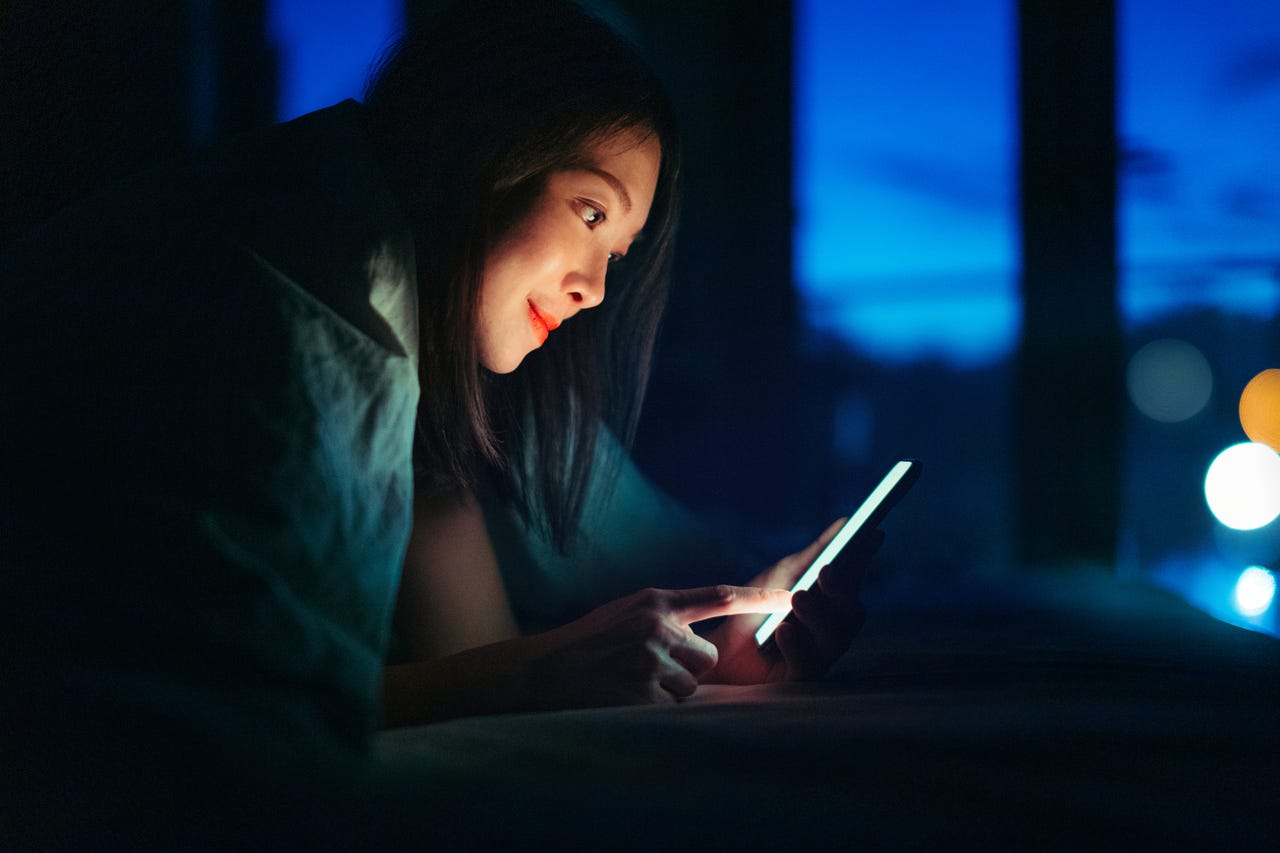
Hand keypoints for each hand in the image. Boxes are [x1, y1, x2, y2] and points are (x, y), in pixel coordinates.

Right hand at [520, 585, 790, 708]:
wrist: (539, 673)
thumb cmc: (582, 646)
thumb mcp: (623, 614)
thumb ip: (661, 616)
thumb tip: (694, 629)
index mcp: (655, 601)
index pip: (718, 596)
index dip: (759, 598)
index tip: (792, 598)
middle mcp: (658, 625)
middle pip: (707, 656)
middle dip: (687, 669)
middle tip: (645, 669)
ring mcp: (651, 659)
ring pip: (691, 685)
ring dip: (668, 691)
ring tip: (629, 682)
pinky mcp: (644, 691)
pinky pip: (670, 707)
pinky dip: (651, 708)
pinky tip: (623, 697)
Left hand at [704, 520, 881, 684]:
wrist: (715, 651)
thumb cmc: (750, 612)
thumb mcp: (779, 577)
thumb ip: (812, 555)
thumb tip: (844, 523)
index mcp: (828, 605)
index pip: (854, 583)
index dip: (865, 560)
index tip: (871, 533)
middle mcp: (829, 632)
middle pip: (853, 615)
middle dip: (842, 591)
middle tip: (826, 570)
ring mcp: (817, 658)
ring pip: (836, 641)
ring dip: (818, 616)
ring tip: (798, 597)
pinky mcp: (798, 683)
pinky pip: (808, 666)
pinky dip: (797, 644)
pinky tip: (783, 629)